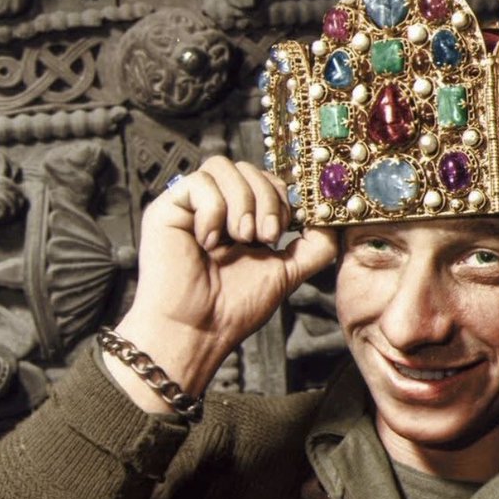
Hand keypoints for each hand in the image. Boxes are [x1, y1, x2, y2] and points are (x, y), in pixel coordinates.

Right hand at [111, 157, 336, 408]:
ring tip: (238, 240)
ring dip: (241, 202)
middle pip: (247, 167)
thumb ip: (312, 247)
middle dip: (265, 199)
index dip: (281, 195)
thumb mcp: (285, 272)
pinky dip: (212, 211)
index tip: (284, 230)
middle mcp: (215, 207)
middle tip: (264, 237)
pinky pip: (198, 182)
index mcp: (241, 218)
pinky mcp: (166, 208)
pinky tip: (208, 242)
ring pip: (223, 166)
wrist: (198, 332)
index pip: (266, 179)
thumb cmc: (233, 308)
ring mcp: (190, 206)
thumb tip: (331, 221)